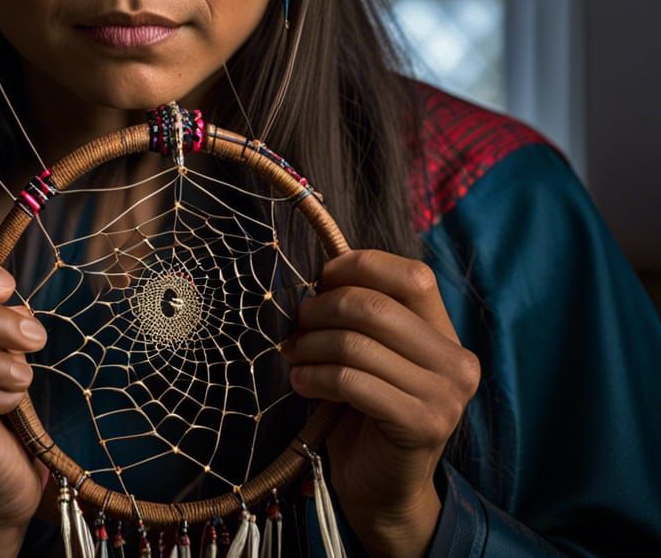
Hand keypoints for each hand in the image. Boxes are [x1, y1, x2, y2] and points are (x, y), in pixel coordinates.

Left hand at [282, 250, 480, 557]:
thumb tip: (320, 274)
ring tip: (295, 356)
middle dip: (323, 308)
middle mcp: (456, 360)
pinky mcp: (422, 425)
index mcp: (446, 332)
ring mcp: (444, 395)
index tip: (322, 278)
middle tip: (298, 324)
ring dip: (311, 346)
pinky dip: (316, 376)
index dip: (362, 266)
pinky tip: (302, 382)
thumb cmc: (368, 407)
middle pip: (375, 306)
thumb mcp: (372, 350)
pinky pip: (352, 381)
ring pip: (356, 344)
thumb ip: (363, 314)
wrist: (383, 486)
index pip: (413, 275)